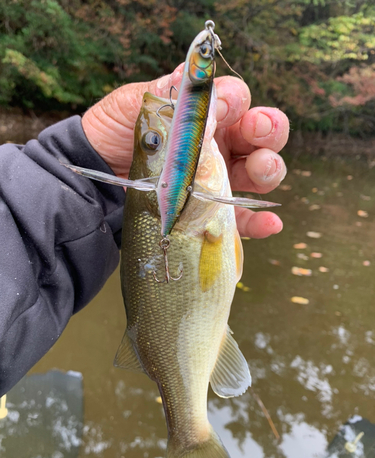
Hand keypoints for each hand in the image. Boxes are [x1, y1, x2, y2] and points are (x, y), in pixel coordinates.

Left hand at [82, 64, 288, 238]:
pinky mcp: (211, 214)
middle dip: (269, 129)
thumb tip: (203, 84)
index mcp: (204, 116)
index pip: (237, 102)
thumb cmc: (114, 136)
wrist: (96, 179)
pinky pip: (242, 218)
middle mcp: (218, 146)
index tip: (222, 107)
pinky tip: (270, 224)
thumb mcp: (136, 106)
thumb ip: (170, 93)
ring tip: (261, 170)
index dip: (237, 101)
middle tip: (257, 131)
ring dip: (269, 170)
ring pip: (260, 173)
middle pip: (260, 135)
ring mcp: (218, 180)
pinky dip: (260, 221)